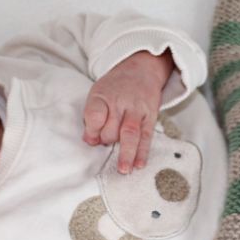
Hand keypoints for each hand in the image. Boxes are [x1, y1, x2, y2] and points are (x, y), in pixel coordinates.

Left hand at [83, 50, 174, 173]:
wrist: (142, 70)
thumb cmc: (115, 87)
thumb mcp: (98, 94)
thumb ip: (92, 116)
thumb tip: (90, 140)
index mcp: (103, 96)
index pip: (94, 115)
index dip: (91, 130)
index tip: (91, 137)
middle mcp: (121, 103)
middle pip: (111, 128)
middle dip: (107, 140)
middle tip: (106, 141)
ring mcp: (137, 111)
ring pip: (130, 134)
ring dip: (126, 154)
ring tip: (123, 170)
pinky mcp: (150, 118)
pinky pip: (146, 137)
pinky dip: (142, 152)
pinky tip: (139, 164)